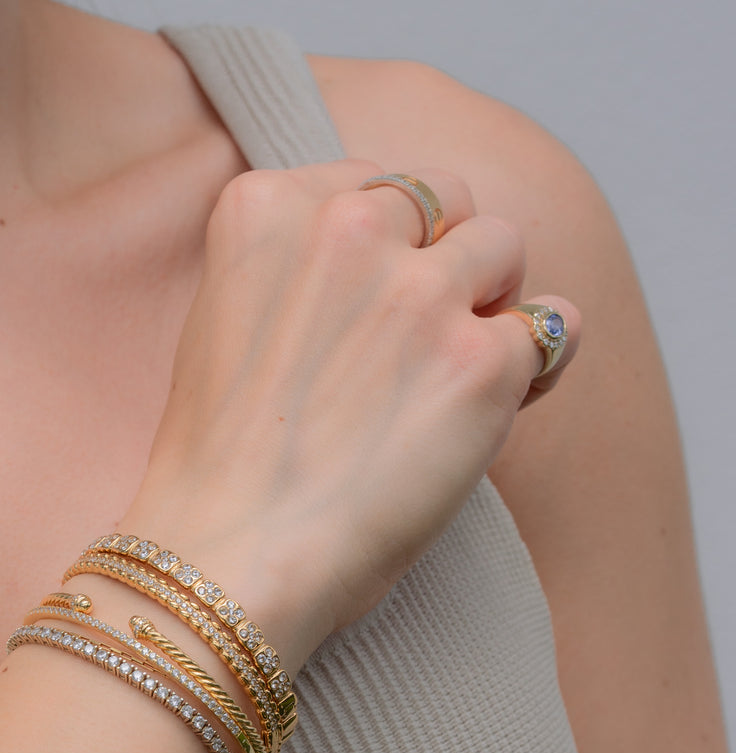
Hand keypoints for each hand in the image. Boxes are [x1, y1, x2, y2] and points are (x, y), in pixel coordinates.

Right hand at [121, 160, 579, 669]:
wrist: (228, 556)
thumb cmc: (218, 464)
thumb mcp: (224, 323)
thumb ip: (291, 270)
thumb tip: (378, 265)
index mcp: (263, 208)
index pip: (371, 179)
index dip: (389, 241)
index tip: (377, 296)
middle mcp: (344, 226)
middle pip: (447, 194)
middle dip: (443, 254)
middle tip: (420, 333)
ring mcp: (417, 290)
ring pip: (504, 244)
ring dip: (490, 301)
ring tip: (457, 372)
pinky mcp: (481, 362)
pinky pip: (551, 328)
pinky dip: (535, 368)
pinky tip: (495, 408)